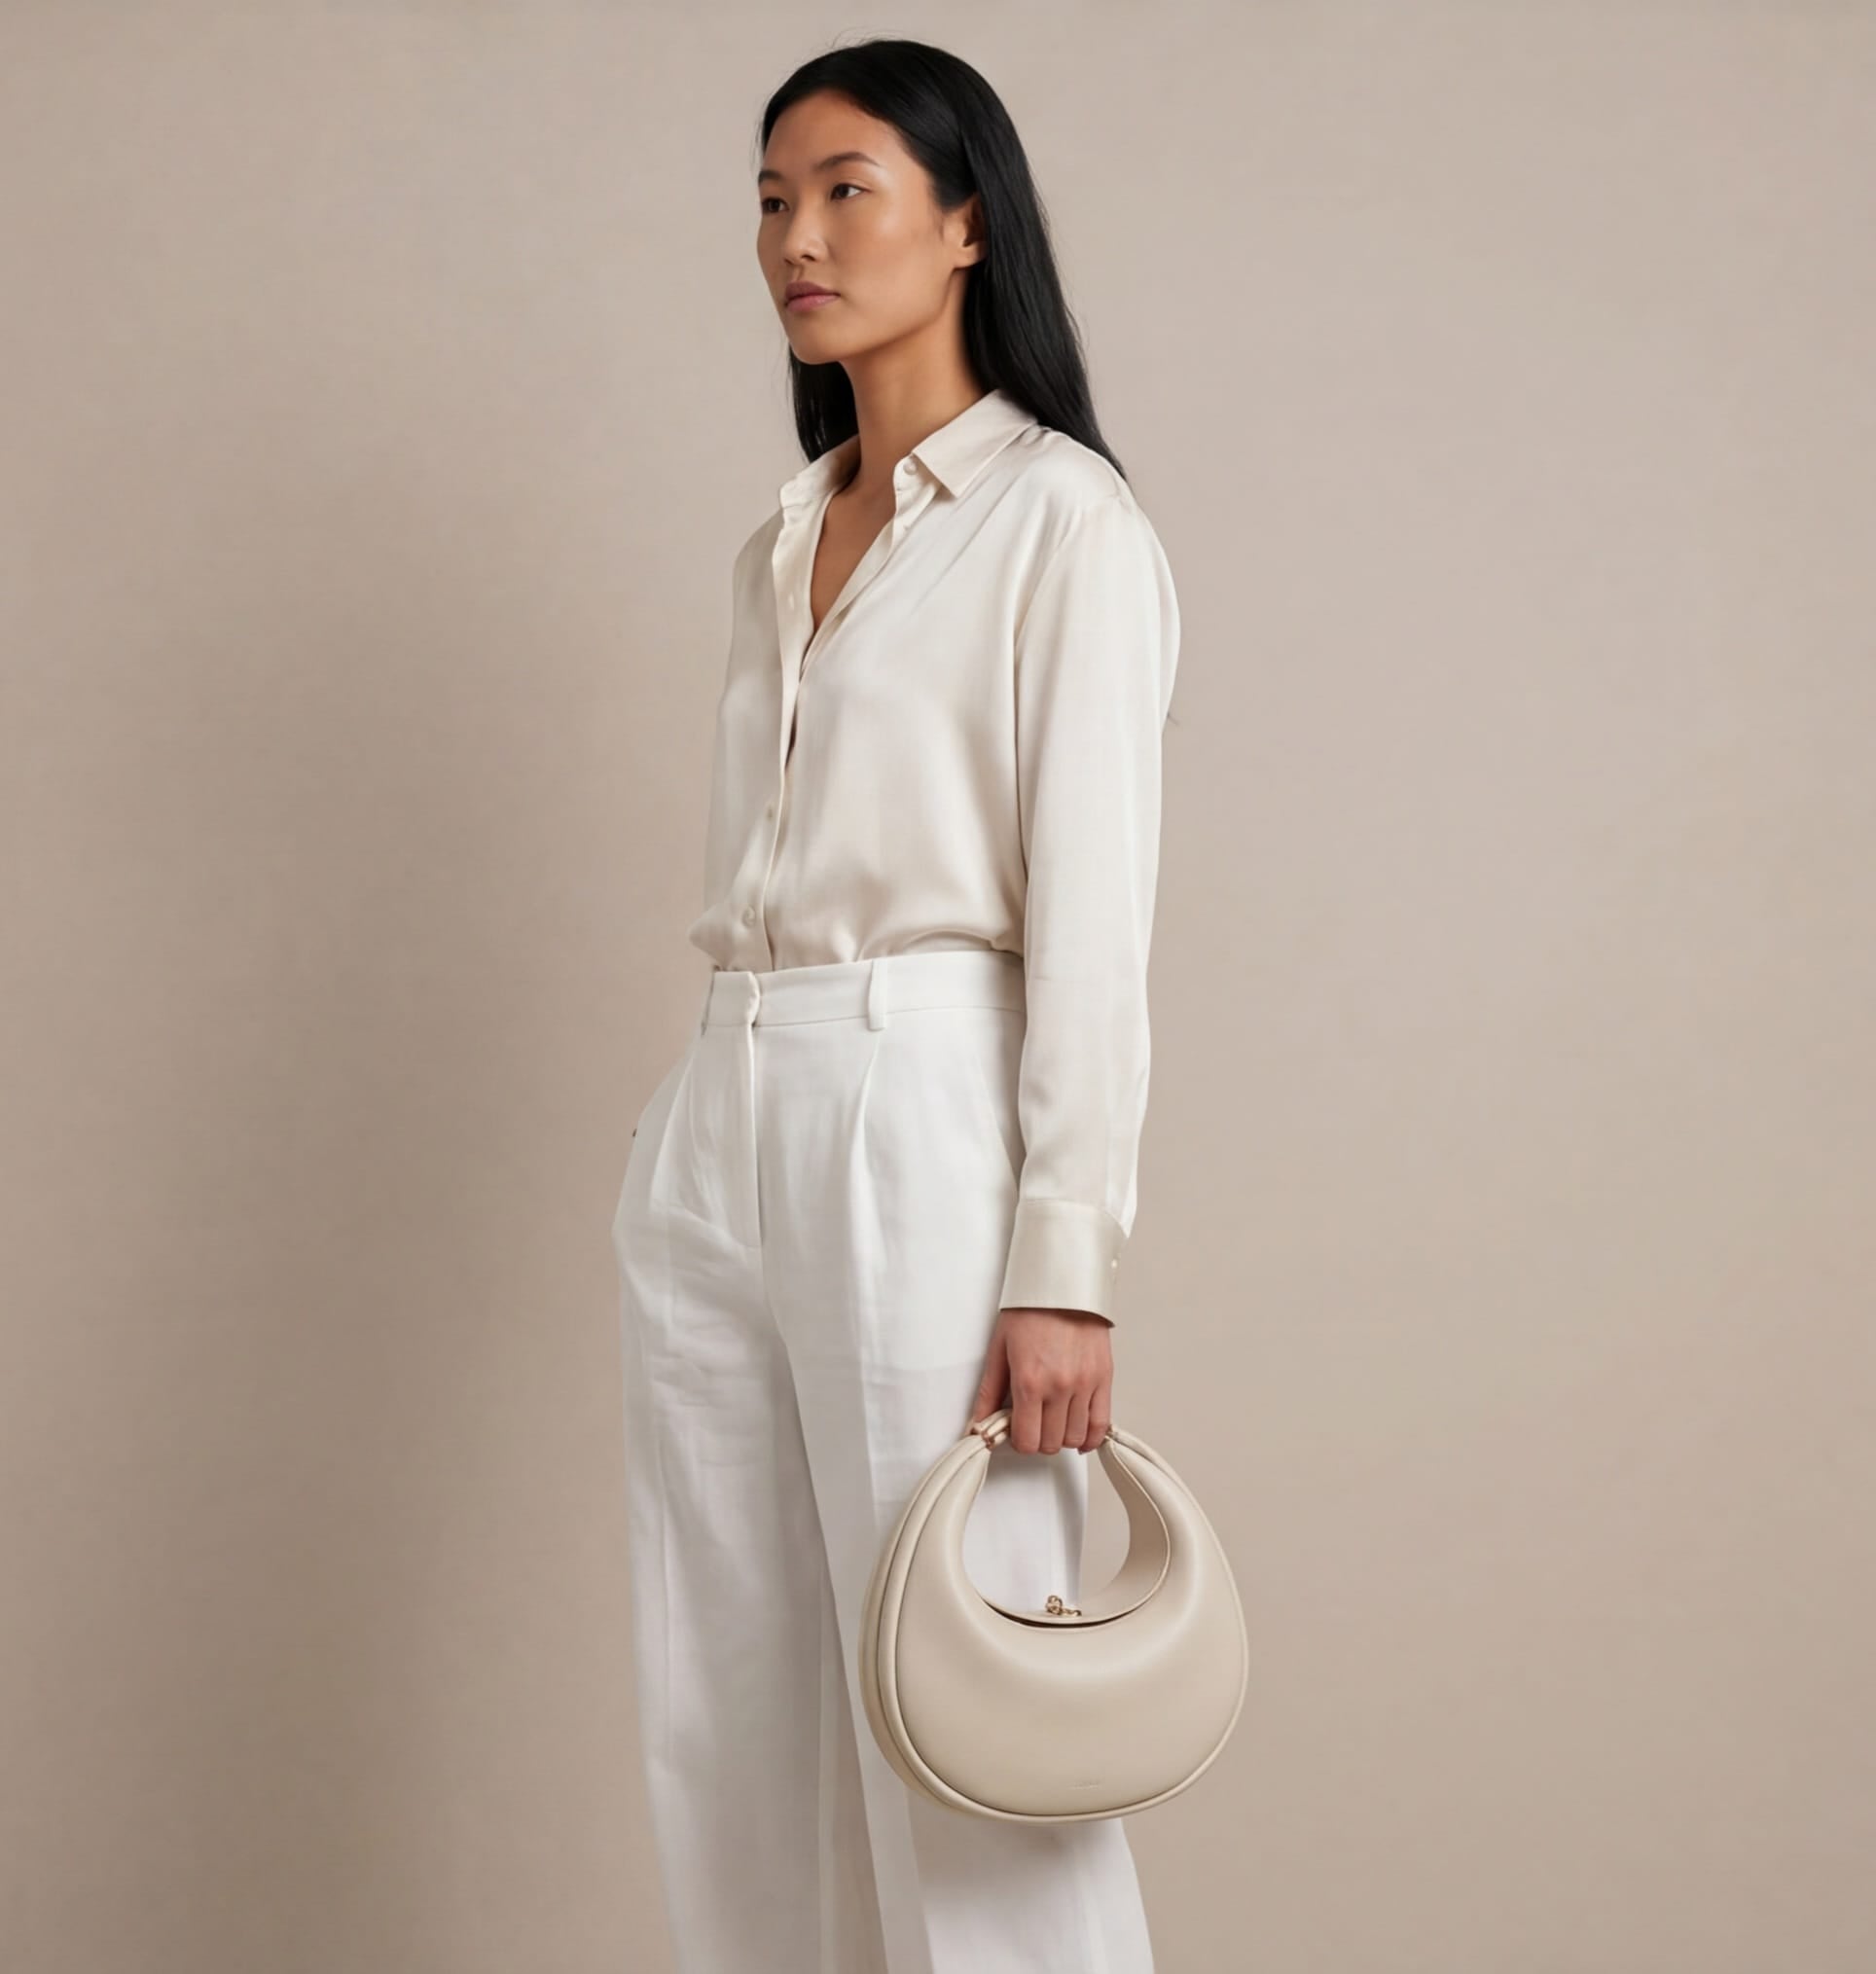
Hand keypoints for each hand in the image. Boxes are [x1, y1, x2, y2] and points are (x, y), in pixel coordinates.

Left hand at [967, 1306, 1114, 1454]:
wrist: (1062, 1285)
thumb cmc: (1029, 1311)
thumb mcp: (999, 1349)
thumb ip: (989, 1392)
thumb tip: (977, 1425)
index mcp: (1029, 1382)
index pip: (1027, 1440)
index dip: (1019, 1441)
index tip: (1016, 1430)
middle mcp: (1059, 1388)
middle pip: (1050, 1443)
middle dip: (1038, 1439)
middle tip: (1033, 1422)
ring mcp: (1085, 1385)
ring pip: (1075, 1438)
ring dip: (1061, 1437)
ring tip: (1053, 1421)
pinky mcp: (1104, 1378)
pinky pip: (1101, 1424)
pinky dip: (1090, 1437)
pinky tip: (1079, 1434)